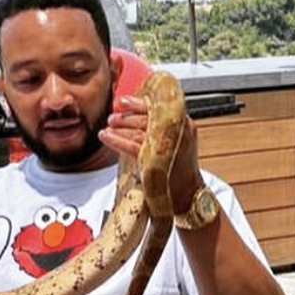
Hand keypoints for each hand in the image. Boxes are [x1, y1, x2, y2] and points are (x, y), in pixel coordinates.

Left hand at [103, 95, 200, 211]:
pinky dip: (116, 140)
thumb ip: (164, 128)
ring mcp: (169, 147)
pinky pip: (132, 146)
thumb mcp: (178, 142)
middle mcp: (179, 133)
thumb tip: (138, 114)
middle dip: (126, 117)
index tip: (123, 101)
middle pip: (147, 118)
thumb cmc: (180, 168)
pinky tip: (107, 137)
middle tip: (112, 118)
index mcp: (186, 124)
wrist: (188, 193)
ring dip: (119, 127)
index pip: (160, 108)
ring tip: (107, 128)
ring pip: (138, 131)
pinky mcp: (157, 161)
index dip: (139, 103)